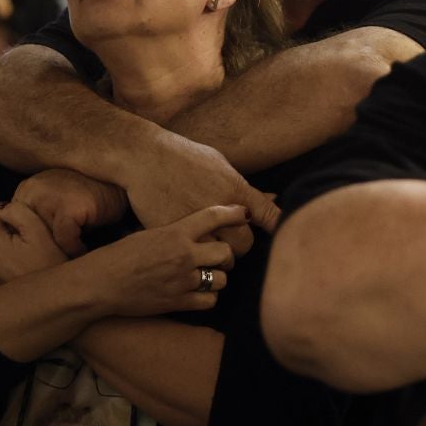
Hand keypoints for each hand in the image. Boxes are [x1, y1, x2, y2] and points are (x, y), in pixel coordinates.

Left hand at [0, 200, 69, 283]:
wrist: (53, 296)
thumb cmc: (49, 261)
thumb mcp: (38, 229)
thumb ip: (17, 210)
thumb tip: (1, 207)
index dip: (10, 217)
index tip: (25, 229)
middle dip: (5, 231)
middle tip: (27, 242)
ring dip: (4, 244)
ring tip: (24, 254)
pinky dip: (2, 258)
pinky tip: (19, 265)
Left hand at [14, 169, 126, 254]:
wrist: (118, 183)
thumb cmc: (87, 200)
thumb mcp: (54, 207)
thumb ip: (36, 220)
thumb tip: (18, 249)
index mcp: (25, 191)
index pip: (10, 227)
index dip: (23, 246)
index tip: (37, 259)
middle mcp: (31, 190)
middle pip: (23, 234)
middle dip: (37, 251)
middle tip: (49, 264)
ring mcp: (48, 196)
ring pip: (42, 238)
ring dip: (55, 252)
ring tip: (65, 260)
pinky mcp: (68, 206)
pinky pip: (64, 238)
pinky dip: (73, 249)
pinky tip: (82, 250)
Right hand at [82, 205, 243, 316]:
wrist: (101, 283)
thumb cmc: (118, 255)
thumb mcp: (146, 232)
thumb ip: (173, 231)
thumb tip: (190, 228)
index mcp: (175, 232)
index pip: (215, 216)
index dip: (234, 213)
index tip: (243, 214)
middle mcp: (184, 255)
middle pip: (227, 252)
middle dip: (225, 255)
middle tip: (218, 256)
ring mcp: (184, 280)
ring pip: (222, 278)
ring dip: (217, 277)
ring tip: (206, 275)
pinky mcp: (179, 302)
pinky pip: (210, 301)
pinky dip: (208, 297)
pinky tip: (198, 293)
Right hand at [121, 133, 278, 255]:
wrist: (141, 157)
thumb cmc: (181, 155)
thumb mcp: (218, 163)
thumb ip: (244, 187)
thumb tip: (272, 197)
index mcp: (233, 191)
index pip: (269, 216)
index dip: (278, 227)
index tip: (284, 233)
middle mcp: (218, 213)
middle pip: (244, 245)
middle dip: (237, 245)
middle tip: (226, 239)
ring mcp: (195, 231)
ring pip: (221, 262)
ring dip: (218, 260)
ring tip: (208, 251)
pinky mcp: (174, 245)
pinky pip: (197, 269)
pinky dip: (198, 270)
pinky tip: (191, 259)